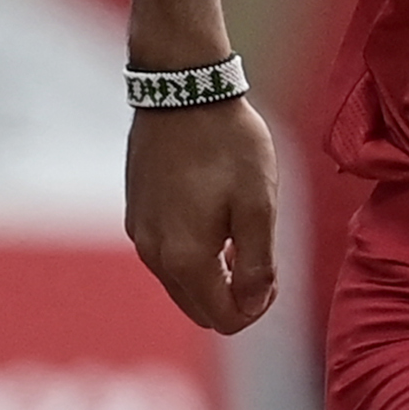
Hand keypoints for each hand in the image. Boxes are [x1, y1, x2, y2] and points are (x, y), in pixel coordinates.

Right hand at [125, 93, 280, 333]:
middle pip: (199, 309)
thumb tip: (252, 306)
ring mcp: (140, 235)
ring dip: (213, 274)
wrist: (182, 90)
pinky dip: (192, 253)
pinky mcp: (135, 214)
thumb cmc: (228, 145)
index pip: (224, 319)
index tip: (272, 271)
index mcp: (185, 259)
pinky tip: (212, 216)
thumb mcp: (259, 205)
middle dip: (234, 296)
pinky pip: (166, 256)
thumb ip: (257, 266)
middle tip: (258, 254)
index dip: (257, 307)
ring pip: (181, 284)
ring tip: (237, 232)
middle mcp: (154, 255)